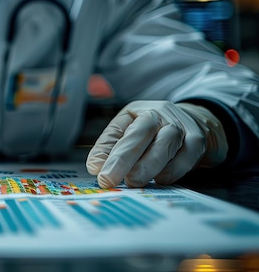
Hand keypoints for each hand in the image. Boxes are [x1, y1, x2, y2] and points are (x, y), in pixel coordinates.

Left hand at [86, 100, 227, 187]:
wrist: (193, 122)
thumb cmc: (152, 131)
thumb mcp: (127, 130)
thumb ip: (108, 147)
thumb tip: (95, 166)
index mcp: (139, 111)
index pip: (121, 130)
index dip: (109, 153)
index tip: (98, 173)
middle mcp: (161, 114)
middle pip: (142, 133)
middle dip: (124, 159)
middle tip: (110, 180)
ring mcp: (181, 126)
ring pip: (165, 144)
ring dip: (147, 167)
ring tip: (133, 182)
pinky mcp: (198, 142)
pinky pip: (184, 159)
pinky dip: (170, 172)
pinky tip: (158, 180)